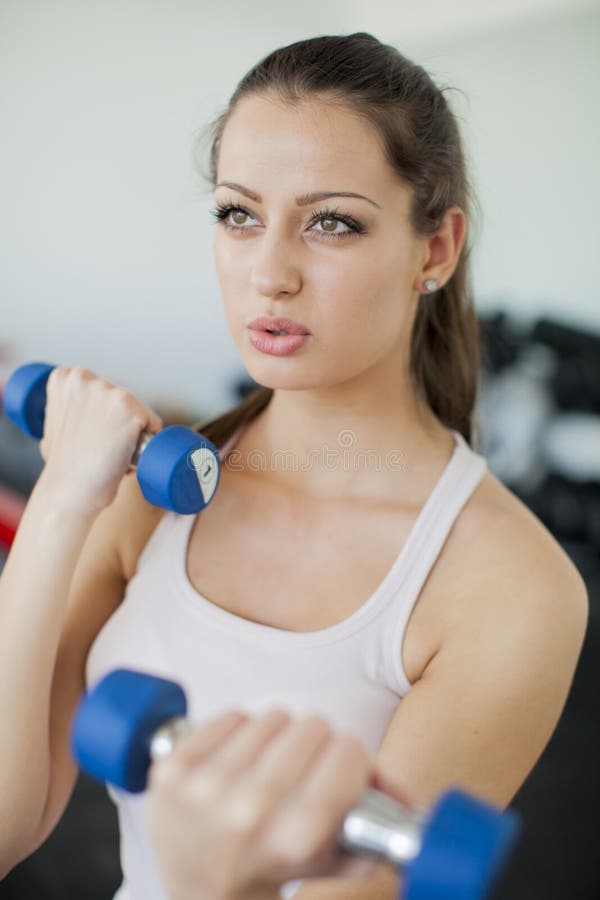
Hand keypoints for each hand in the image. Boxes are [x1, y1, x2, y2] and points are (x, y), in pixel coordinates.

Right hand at [38, 366, 162, 513]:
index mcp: (65, 378)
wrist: (69, 492)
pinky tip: (127, 453)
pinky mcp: (131, 408)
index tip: (90, 432)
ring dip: (134, 432)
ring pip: (138, 412)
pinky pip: (154, 424)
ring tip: (111, 452)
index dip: (101, 413)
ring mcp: (110, 391)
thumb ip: (71, 409)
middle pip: (122, 399)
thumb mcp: (55, 424)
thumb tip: (88, 414)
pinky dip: (149, 440)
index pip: (101, 389)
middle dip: (119, 421)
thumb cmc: (63, 467)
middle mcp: (86, 378)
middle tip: (101, 447)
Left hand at [146, 708, 387, 899]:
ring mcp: (204, 787)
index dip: (351, 757)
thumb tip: (403, 795)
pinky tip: (235, 762)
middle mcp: (249, 811)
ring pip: (271, 717)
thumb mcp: (335, 855)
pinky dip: (238, 732)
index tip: (342, 767)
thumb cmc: (276, 866)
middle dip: (315, 744)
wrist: (202, 890)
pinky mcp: (171, 768)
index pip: (348, 751)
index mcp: (296, 835)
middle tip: (303, 769)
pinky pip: (231, 715)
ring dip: (276, 737)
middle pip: (310, 726)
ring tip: (267, 768)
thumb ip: (379, 821)